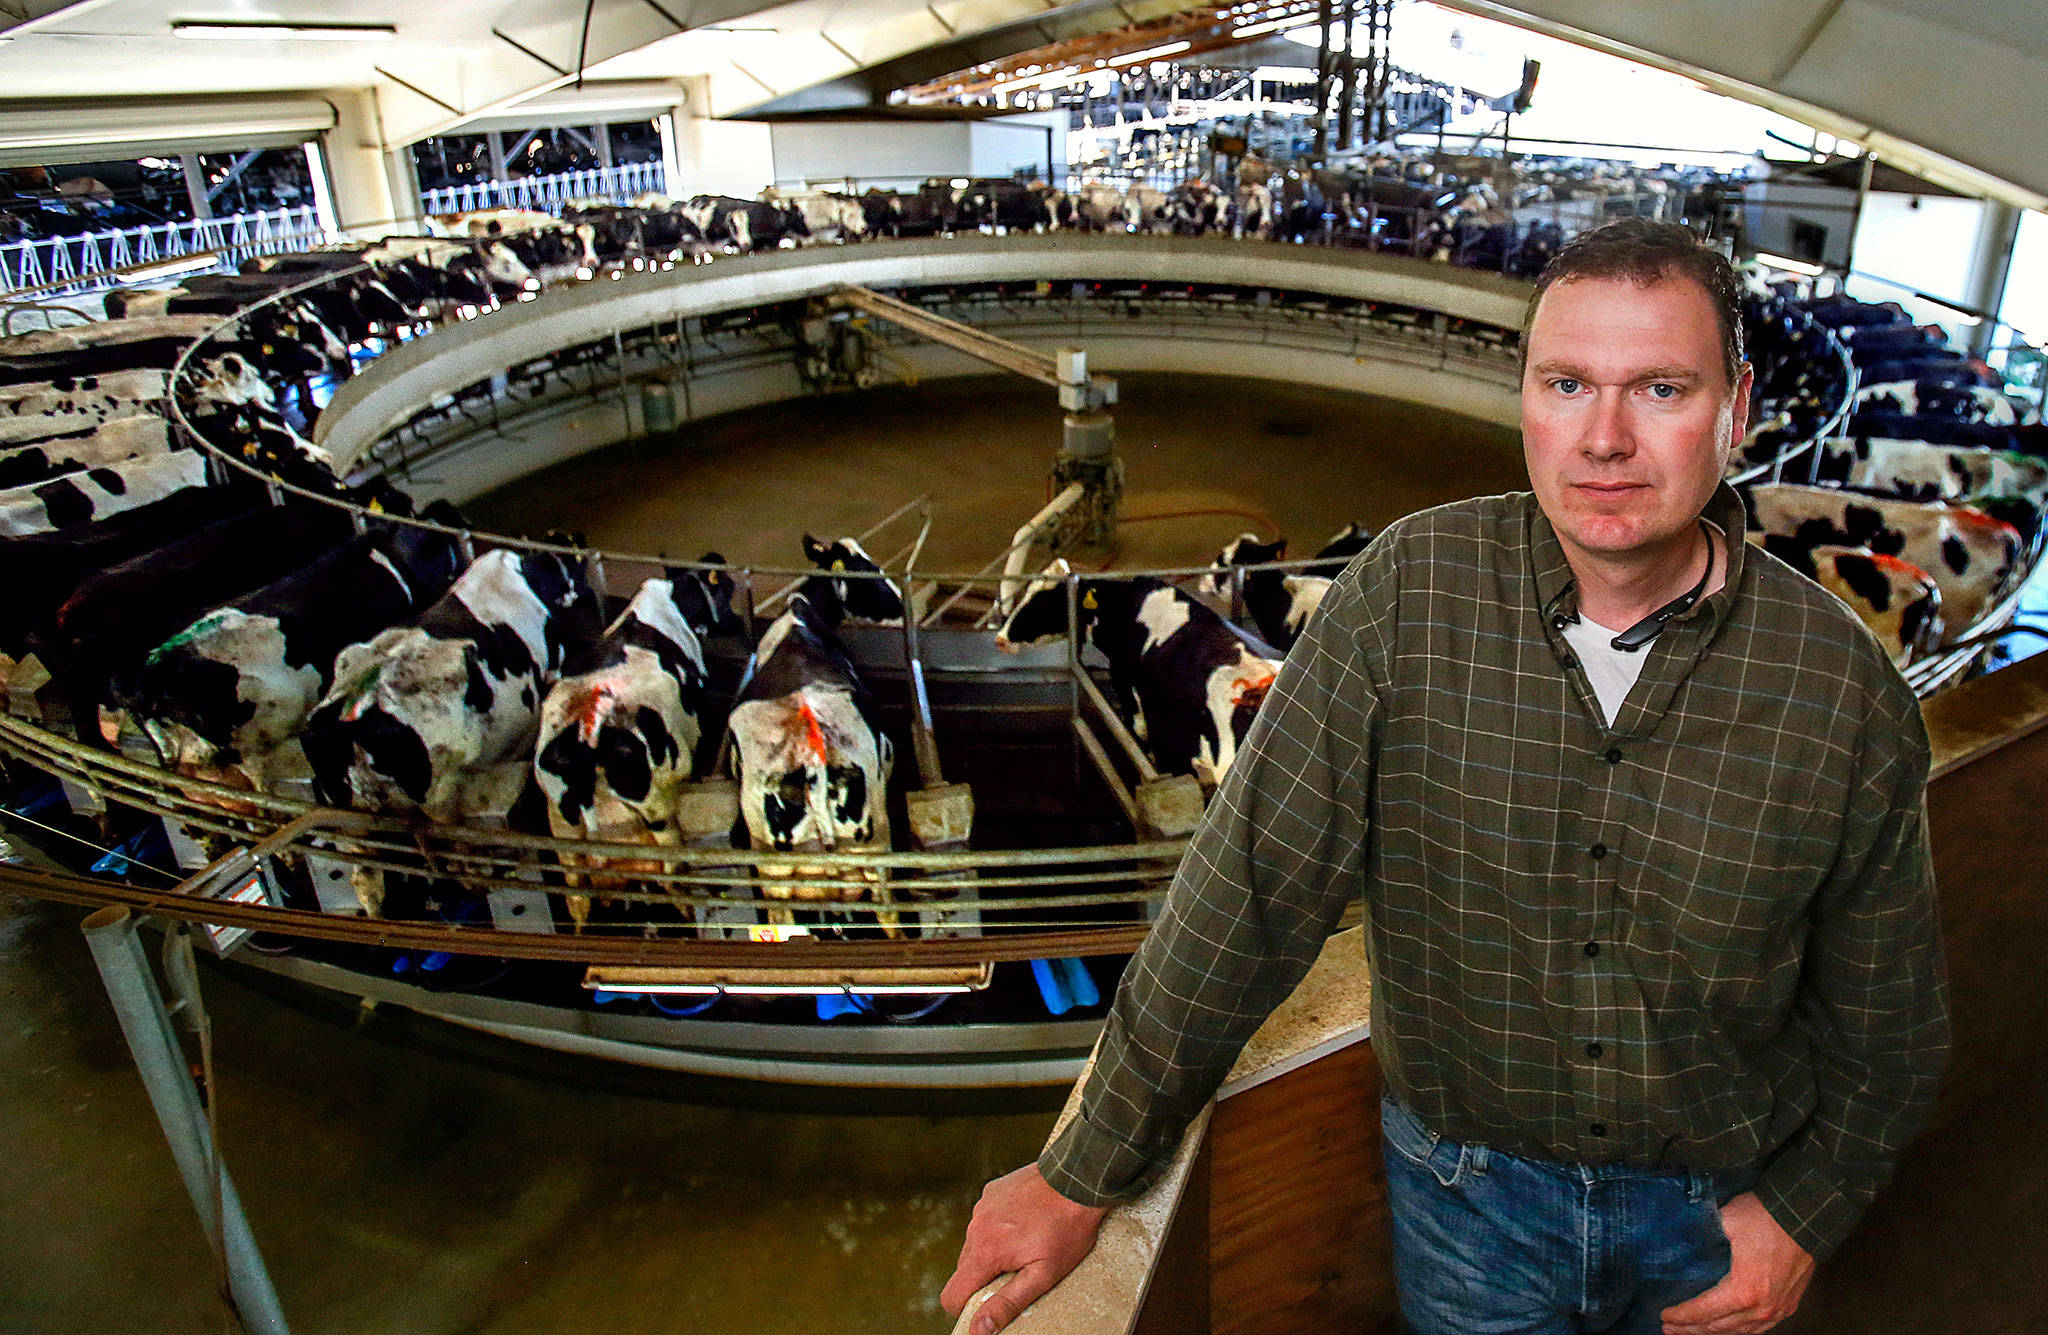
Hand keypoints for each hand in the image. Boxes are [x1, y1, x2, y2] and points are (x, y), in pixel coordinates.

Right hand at [940, 1163, 1110, 1334]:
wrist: (1077, 1179)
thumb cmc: (1066, 1230)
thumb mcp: (1043, 1274)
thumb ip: (1008, 1303)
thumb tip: (978, 1330)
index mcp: (985, 1252)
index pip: (952, 1295)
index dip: (965, 1308)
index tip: (988, 1306)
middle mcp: (976, 1228)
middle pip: (965, 1269)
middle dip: (985, 1277)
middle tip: (1020, 1271)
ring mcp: (982, 1206)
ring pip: (976, 1243)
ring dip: (993, 1250)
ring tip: (1028, 1243)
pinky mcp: (992, 1192)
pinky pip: (986, 1218)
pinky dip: (1000, 1225)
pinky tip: (1027, 1220)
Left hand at [1661, 1191, 1815, 1334]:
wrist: (1805, 1215)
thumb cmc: (1766, 1217)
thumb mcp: (1725, 1221)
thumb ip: (1703, 1236)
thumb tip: (1681, 1239)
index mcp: (1743, 1291)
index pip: (1703, 1312)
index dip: (1681, 1316)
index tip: (1664, 1315)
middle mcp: (1761, 1307)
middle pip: (1719, 1327)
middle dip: (1691, 1330)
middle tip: (1669, 1329)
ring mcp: (1778, 1309)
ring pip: (1740, 1332)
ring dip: (1714, 1334)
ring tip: (1693, 1332)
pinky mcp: (1788, 1305)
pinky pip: (1760, 1328)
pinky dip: (1739, 1331)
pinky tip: (1728, 1329)